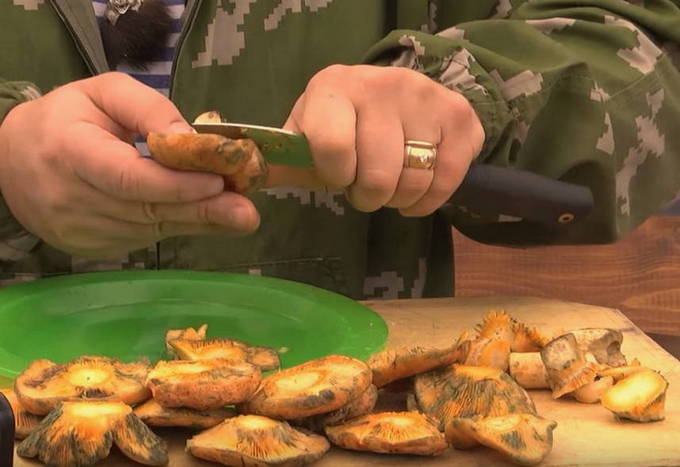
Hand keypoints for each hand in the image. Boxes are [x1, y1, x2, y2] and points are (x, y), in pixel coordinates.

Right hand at [0, 72, 259, 258]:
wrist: (10, 162)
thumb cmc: (66, 119)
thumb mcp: (103, 92)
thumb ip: (148, 108)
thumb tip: (192, 137)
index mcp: (70, 151)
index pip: (128, 176)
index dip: (176, 184)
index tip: (218, 181)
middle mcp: (72, 198)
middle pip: (146, 209)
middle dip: (202, 211)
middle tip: (247, 212)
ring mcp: (79, 229)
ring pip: (149, 228)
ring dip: (197, 222)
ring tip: (238, 215)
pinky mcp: (90, 247)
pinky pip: (142, 238)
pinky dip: (176, 227)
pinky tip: (204, 218)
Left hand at [270, 64, 483, 215]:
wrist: (397, 95)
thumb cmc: (342, 125)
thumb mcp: (309, 136)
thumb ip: (283, 161)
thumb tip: (244, 182)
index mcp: (333, 87)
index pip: (332, 147)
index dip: (336, 176)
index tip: (339, 175)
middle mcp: (382, 83)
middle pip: (377, 174)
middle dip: (368, 196)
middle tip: (366, 186)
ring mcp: (426, 97)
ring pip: (414, 181)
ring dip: (399, 199)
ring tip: (390, 185)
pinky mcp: (460, 116)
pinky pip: (448, 181)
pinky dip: (429, 200)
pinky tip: (418, 189)